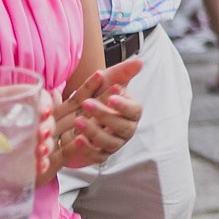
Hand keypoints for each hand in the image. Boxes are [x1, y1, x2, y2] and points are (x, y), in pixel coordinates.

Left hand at [0, 88, 56, 187]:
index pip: (23, 93)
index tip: (44, 112)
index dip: (40, 99)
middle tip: (41, 139)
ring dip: (47, 144)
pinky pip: (32, 159)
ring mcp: (9, 142)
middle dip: (47, 125)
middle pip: (37, 116)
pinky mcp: (9, 162)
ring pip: (40, 137)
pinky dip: (41, 163)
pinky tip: (40, 168)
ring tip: (41, 155)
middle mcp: (5, 120)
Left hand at [55, 57, 143, 171]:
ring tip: (78, 121)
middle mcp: (126, 129)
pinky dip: (88, 149)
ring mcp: (115, 143)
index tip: (111, 97)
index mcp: (131, 112)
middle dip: (105, 115)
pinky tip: (77, 139)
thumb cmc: (99, 94)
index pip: (134, 110)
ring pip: (110, 142)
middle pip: (122, 127)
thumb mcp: (109, 80)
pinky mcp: (101, 154)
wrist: (81, 111)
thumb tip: (140, 61)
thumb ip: (124, 71)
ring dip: (94, 132)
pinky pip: (98, 156)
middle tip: (87, 104)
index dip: (123, 105)